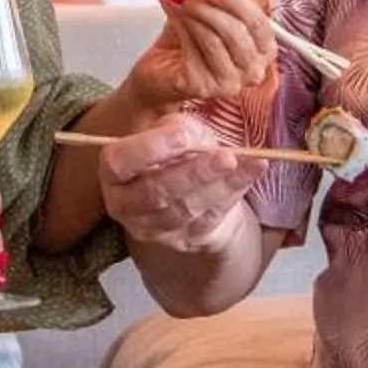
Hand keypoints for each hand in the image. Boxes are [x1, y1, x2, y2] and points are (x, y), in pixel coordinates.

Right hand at [95, 109, 262, 255]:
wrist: (191, 190)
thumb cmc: (176, 153)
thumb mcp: (171, 130)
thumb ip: (176, 128)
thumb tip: (189, 135)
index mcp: (115, 173)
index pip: (119, 163)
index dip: (148, 149)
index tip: (181, 135)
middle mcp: (127, 205)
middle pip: (156, 192)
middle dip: (193, 173)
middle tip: (224, 156)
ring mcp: (155, 228)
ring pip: (186, 209)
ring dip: (218, 185)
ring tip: (241, 163)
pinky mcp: (185, 239)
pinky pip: (211, 217)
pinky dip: (234, 192)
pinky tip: (252, 172)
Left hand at [118, 0, 279, 110]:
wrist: (159, 73)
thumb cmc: (187, 44)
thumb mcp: (206, 11)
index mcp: (263, 50)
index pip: (258, 22)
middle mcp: (253, 71)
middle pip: (238, 31)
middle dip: (210, 5)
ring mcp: (230, 83)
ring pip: (214, 38)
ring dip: (191, 13)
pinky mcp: (205, 87)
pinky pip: (194, 48)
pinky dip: (180, 26)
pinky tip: (172, 16)